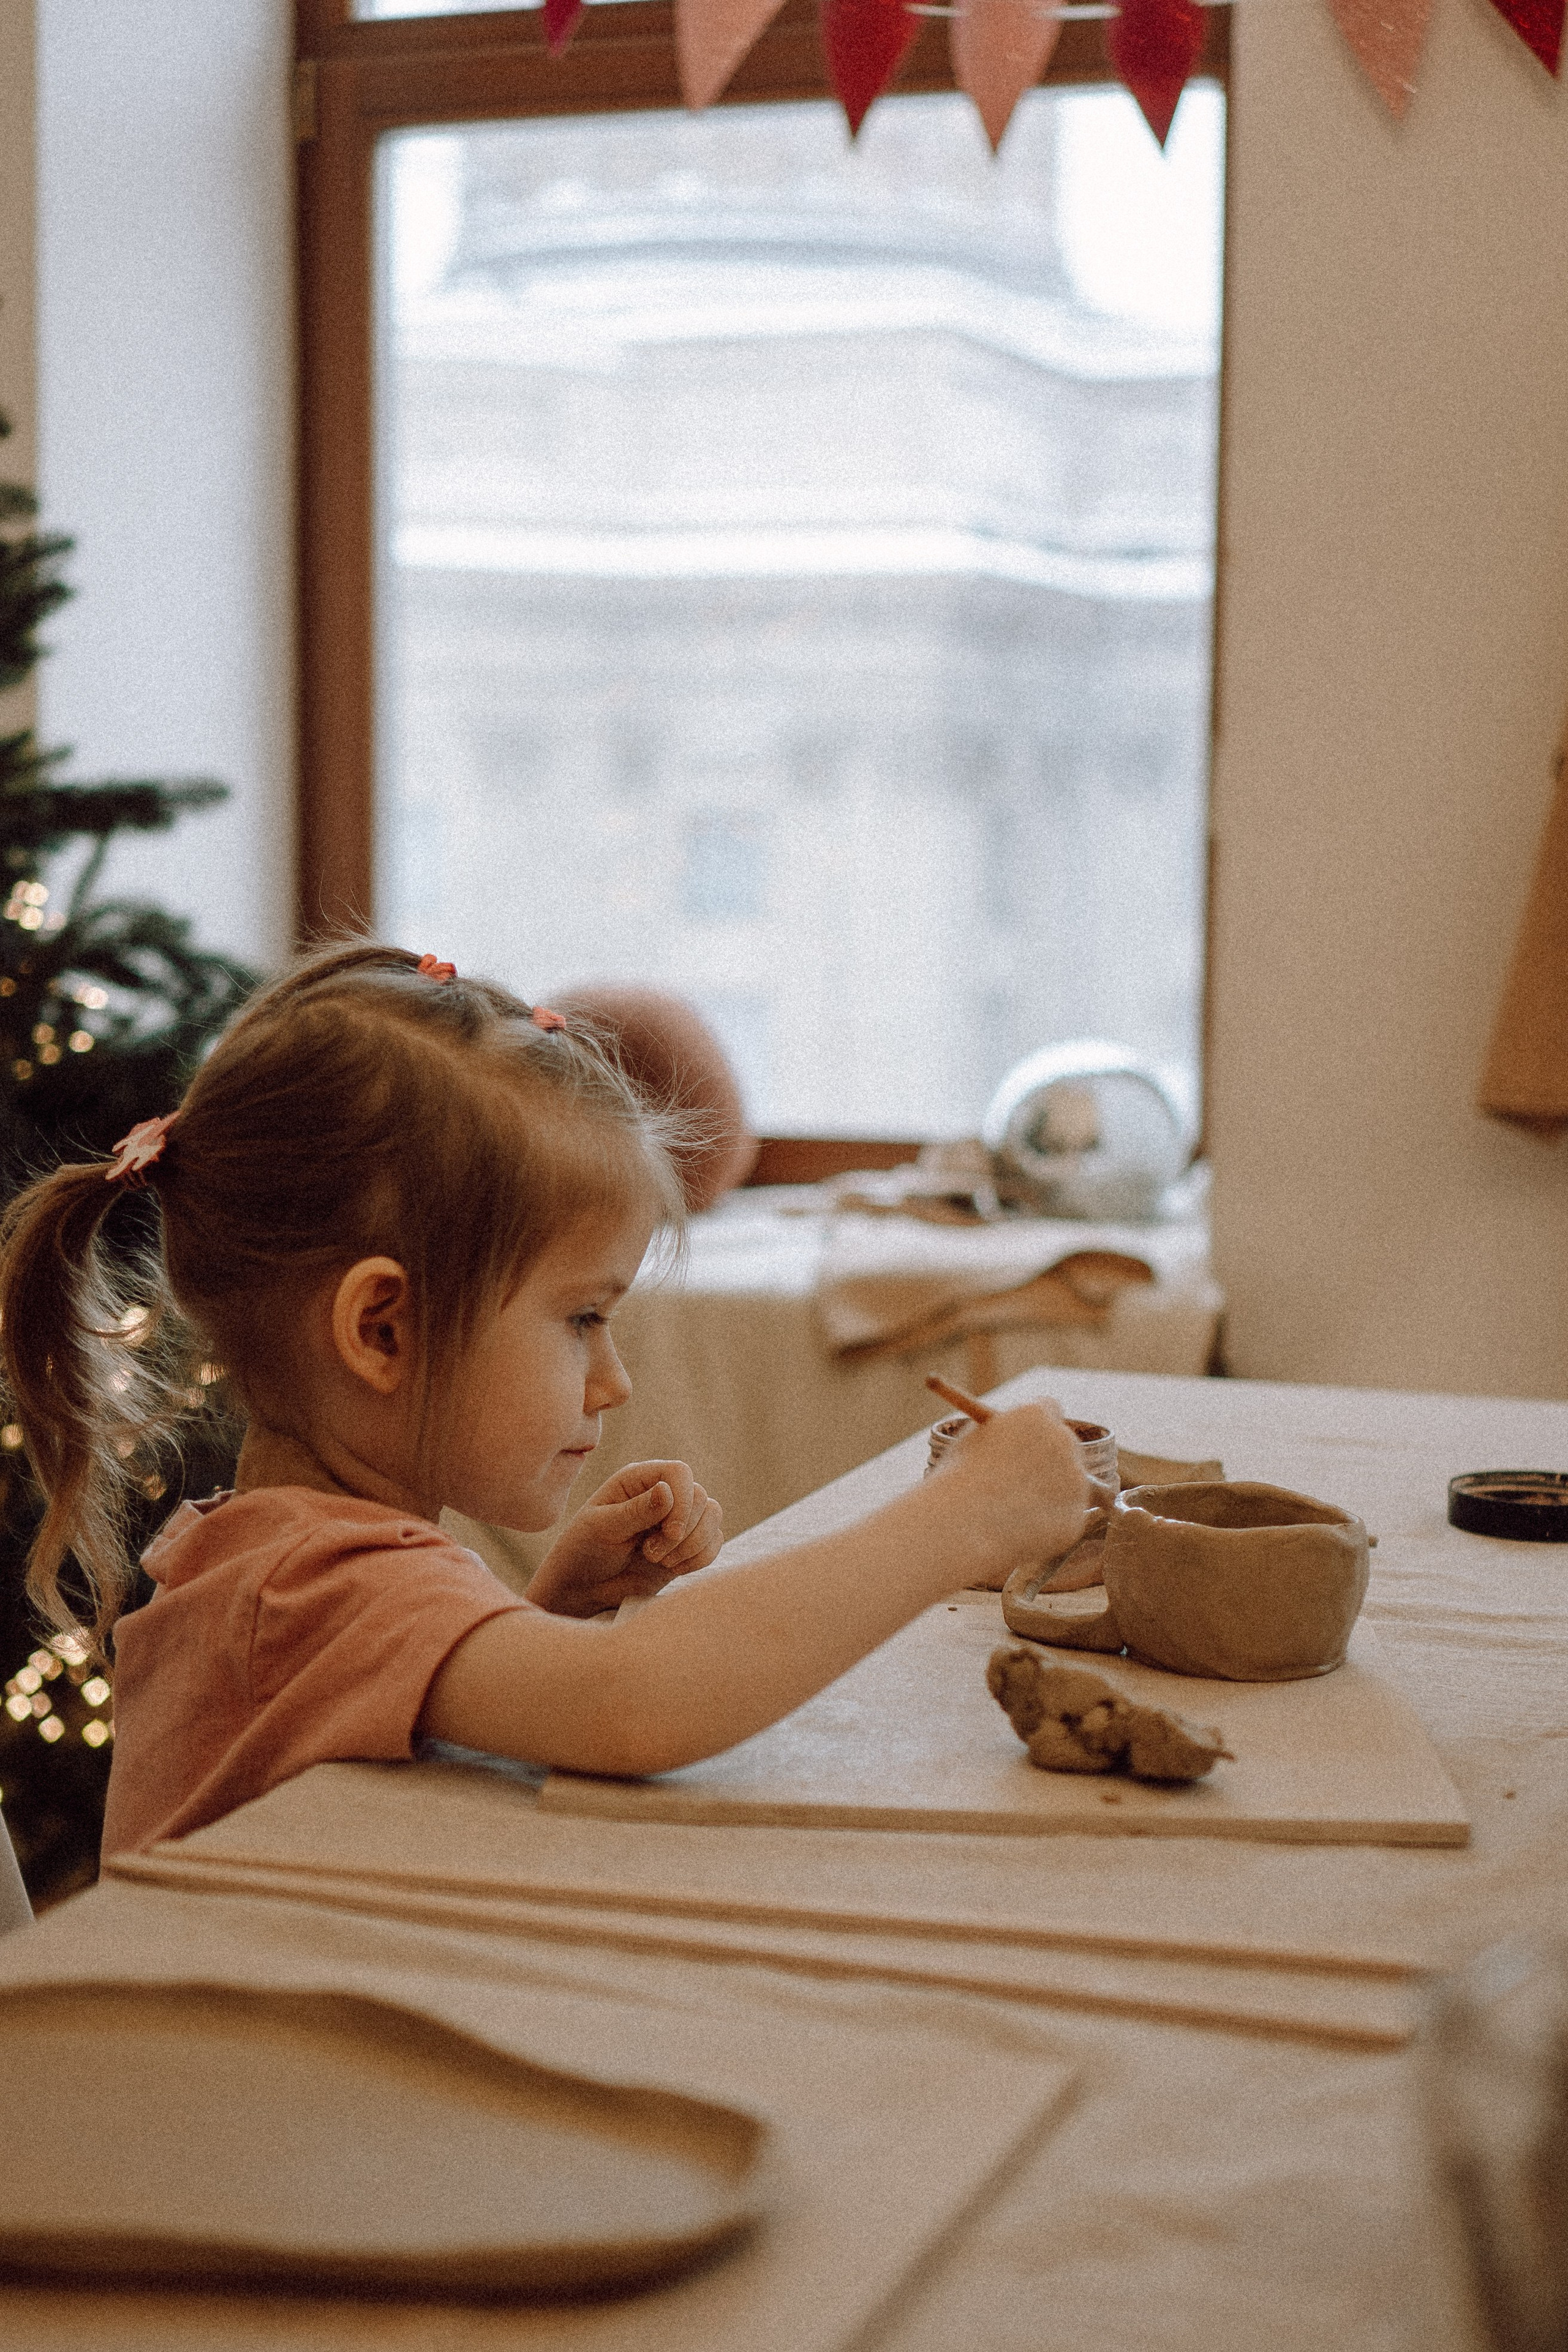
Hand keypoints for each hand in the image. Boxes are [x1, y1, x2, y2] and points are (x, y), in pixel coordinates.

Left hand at [526, 1460, 722, 1618]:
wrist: (585, 1588)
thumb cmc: (584, 1551)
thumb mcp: (602, 1529)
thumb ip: (636, 1511)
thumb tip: (667, 1490)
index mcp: (638, 1479)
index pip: (680, 1473)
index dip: (683, 1501)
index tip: (670, 1533)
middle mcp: (662, 1493)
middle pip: (700, 1497)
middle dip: (682, 1532)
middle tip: (651, 1554)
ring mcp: (677, 1518)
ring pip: (713, 1516)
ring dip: (693, 1545)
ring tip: (660, 1561)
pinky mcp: (687, 1544)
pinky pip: (715, 1541)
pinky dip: (700, 1558)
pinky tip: (672, 1569)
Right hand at [931, 1400, 1088, 1582]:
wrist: (962, 1527)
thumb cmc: (956, 1482)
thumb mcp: (972, 1442)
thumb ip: (999, 1434)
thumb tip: (1007, 1439)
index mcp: (1034, 1415)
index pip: (1049, 1408)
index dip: (1037, 1426)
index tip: (1029, 1439)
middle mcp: (1062, 1441)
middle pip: (1065, 1445)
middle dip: (1050, 1460)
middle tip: (1025, 1480)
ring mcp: (1075, 1479)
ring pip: (1069, 1485)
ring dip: (1049, 1496)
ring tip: (1010, 1514)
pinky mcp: (1076, 1515)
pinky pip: (1065, 1518)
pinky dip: (1049, 1526)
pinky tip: (1020, 1533)